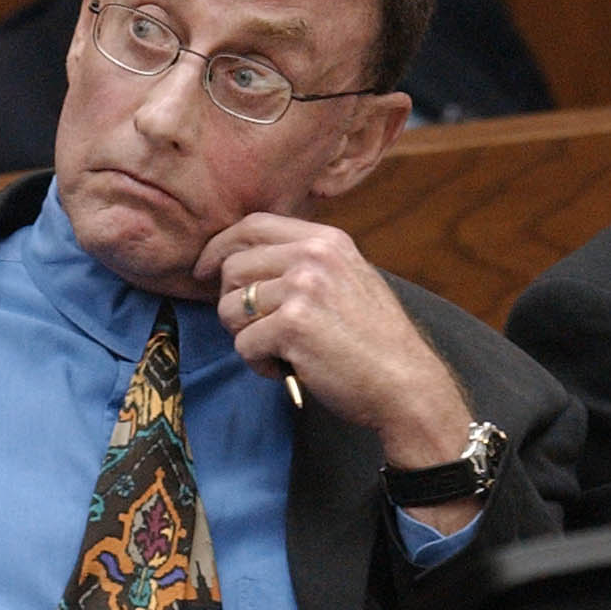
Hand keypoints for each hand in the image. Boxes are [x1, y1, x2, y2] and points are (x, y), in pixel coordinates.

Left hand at [196, 213, 479, 529]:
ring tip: (282, 352)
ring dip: (247, 337)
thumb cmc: (372, 342)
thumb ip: (303, 263)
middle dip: (232, 305)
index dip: (220, 247)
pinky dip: (259, 363)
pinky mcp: (292, 325)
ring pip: (230, 308)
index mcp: (326, 240)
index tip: (204, 271)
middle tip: (260, 332)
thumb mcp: (347, 280)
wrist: (406, 384)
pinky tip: (289, 368)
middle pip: (233, 268)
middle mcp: (313, 254)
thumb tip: (237, 261)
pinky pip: (243, 343)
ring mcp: (302, 287)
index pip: (252, 225)